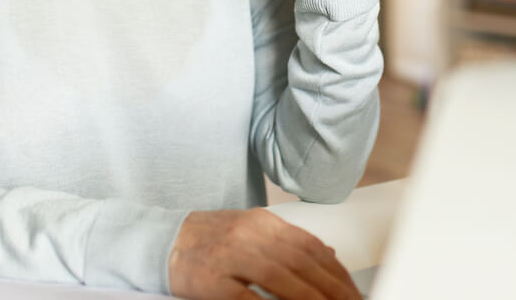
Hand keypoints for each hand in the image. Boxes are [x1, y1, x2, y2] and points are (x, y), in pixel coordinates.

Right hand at [168, 208, 362, 299]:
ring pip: (280, 278)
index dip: (337, 272)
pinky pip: (246, 297)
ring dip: (309, 299)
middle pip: (301, 262)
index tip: (352, 292)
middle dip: (331, 289)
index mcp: (263, 222)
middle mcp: (250, 234)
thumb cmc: (211, 241)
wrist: (162, 241)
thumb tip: (329, 255)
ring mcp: (230, 255)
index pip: (311, 247)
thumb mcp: (252, 232)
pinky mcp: (211, 280)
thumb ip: (288, 242)